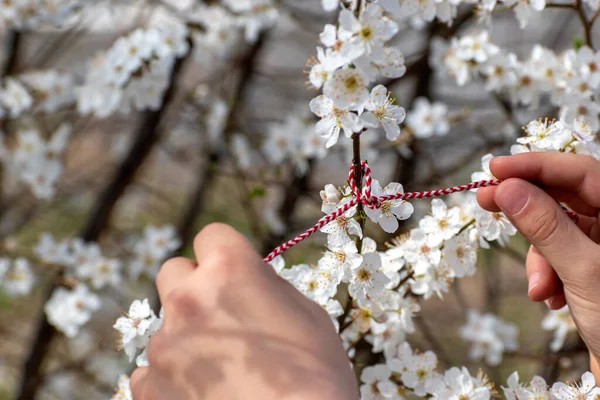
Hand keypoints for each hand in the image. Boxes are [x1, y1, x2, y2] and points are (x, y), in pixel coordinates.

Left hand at [129, 223, 357, 399]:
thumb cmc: (316, 375)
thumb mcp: (308, 314)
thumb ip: (267, 287)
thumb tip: (250, 282)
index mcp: (230, 269)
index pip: (211, 236)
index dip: (224, 253)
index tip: (232, 273)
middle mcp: (188, 298)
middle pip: (173, 271)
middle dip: (193, 286)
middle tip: (220, 315)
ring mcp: (164, 344)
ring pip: (165, 325)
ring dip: (186, 337)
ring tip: (221, 368)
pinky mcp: (150, 386)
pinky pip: (149, 370)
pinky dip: (170, 378)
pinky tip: (201, 392)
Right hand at [476, 153, 599, 372]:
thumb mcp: (582, 271)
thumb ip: (545, 227)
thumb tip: (507, 189)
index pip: (579, 172)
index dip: (535, 165)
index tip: (494, 168)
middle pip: (562, 197)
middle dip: (525, 206)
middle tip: (484, 198)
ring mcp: (599, 246)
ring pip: (552, 231)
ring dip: (538, 259)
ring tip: (540, 290)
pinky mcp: (585, 266)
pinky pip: (553, 256)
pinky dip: (545, 275)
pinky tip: (550, 299)